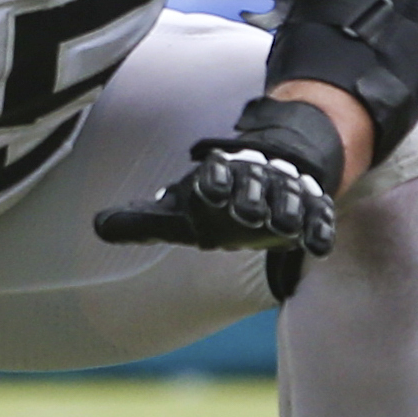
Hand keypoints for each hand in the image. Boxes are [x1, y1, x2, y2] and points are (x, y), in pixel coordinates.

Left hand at [95, 143, 336, 254]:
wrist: (274, 168)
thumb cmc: (217, 198)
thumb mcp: (180, 210)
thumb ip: (143, 222)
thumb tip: (97, 227)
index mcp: (220, 179)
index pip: (216, 176)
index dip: (213, 182)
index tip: (208, 191)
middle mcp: (254, 183)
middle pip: (254, 188)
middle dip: (250, 199)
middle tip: (246, 214)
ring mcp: (286, 196)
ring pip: (289, 201)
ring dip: (285, 211)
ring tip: (280, 226)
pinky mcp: (312, 211)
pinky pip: (320, 219)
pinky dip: (319, 230)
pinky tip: (315, 248)